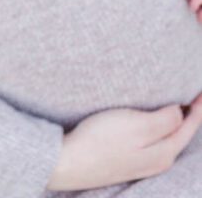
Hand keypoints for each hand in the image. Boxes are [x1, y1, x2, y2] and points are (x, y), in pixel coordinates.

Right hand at [47, 96, 201, 190]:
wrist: (69, 162)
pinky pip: (152, 142)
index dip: (198, 108)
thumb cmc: (101, 141)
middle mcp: (157, 161)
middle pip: (180, 135)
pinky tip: (152, 121)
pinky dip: (159, 128)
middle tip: (194, 96)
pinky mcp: (126, 159)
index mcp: (164, 153)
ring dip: (174, 122)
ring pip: (166, 139)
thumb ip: (165, 120)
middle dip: (189, 115)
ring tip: (178, 105)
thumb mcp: (137, 126)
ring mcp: (142, 163)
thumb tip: (181, 112)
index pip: (189, 127)